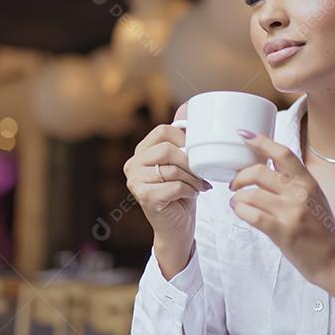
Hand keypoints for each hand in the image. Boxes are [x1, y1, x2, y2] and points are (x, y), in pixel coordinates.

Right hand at [124, 103, 210, 277]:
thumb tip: (189, 105)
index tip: (198, 153)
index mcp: (141, 151)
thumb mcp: (184, 163)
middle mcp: (132, 165)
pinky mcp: (144, 198)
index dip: (186, 139)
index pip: (163, 131)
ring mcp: (135, 182)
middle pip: (167, 148)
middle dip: (191, 161)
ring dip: (193, 177)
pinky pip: (174, 186)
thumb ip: (183, 138)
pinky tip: (194, 195)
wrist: (177, 229)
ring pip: (172, 168)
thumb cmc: (182, 194)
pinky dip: (189, 190)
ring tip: (200, 185)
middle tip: (202, 173)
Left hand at [228, 129, 334, 300]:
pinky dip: (240, 211)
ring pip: (251, 194)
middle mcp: (300, 194)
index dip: (260, 141)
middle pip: (259, 172)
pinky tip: (240, 212)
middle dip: (240, 176)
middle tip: (234, 184)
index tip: (243, 135)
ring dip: (237, 197)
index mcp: (309, 182)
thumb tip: (264, 170)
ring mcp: (292, 213)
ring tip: (237, 202)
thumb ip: (293, 184)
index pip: (283, 153)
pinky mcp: (283, 232)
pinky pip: (252, 215)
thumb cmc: (322, 232)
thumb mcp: (314, 198)